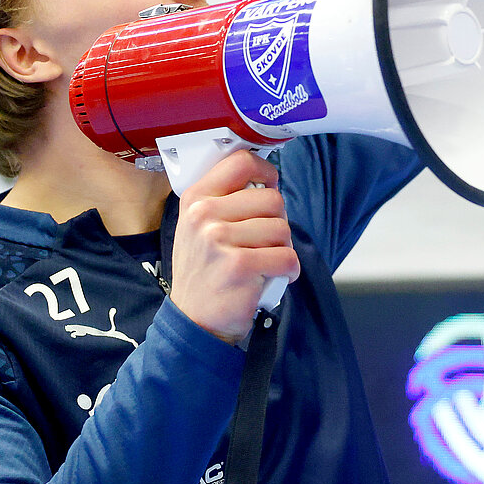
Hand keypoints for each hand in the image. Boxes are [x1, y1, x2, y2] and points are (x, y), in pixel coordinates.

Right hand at [170, 150, 299, 345]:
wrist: (195, 320)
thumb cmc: (205, 272)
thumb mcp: (198, 227)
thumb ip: (224, 200)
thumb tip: (266, 180)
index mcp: (196, 199)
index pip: (240, 162)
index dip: (266, 172)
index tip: (269, 186)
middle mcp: (203, 215)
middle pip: (272, 199)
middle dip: (278, 222)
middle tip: (265, 243)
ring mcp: (220, 240)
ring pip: (282, 229)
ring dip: (283, 249)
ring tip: (266, 262)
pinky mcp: (240, 265)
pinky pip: (287, 257)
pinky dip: (289, 270)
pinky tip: (275, 277)